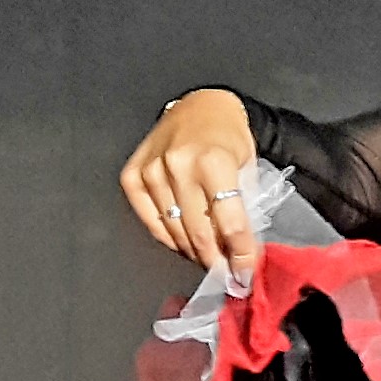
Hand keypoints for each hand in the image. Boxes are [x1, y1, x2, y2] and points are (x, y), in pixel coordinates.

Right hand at [119, 89, 260, 273]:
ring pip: (173, 231)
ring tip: (208, 259)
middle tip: (226, 274)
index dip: (240, 253)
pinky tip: (183, 242)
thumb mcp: (247, 163)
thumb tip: (240, 249)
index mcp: (214, 161)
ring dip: (193, 252)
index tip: (245, 273)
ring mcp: (152, 170)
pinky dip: (167, 237)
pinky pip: (149, 220)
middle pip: (199, 232)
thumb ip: (242, 204)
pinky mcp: (133, 175)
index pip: (230, 222)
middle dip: (215, 260)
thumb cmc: (229, 136)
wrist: (201, 106)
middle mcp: (180, 165)